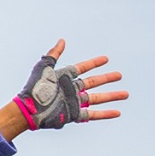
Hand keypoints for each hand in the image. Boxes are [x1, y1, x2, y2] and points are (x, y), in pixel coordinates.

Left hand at [0, 40, 125, 138]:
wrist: (28, 110)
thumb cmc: (33, 88)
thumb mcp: (43, 68)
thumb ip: (53, 54)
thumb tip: (62, 40)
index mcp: (63, 77)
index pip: (82, 68)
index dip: (93, 63)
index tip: (106, 59)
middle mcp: (70, 90)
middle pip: (93, 83)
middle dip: (106, 79)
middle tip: (120, 75)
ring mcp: (72, 102)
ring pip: (96, 98)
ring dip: (111, 96)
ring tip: (126, 94)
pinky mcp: (72, 115)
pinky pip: (92, 115)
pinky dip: (105, 114)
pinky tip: (117, 112)